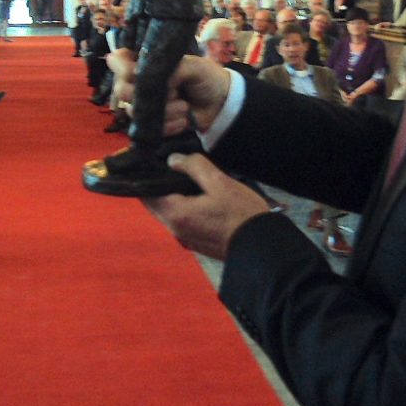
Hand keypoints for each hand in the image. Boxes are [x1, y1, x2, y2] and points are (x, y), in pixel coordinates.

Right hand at [107, 50, 231, 134]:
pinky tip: (184, 120)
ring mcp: (144, 105)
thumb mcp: (193, 66)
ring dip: (164, 110)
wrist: (220, 104)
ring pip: (136, 111)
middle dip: (146, 93)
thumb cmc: (206, 77)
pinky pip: (149, 128)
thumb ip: (172, 69)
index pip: (117, 60)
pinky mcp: (152, 124)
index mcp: (146, 62)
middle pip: (121, 90)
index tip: (137, 72)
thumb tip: (153, 82)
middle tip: (172, 92)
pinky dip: (169, 125)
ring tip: (185, 106)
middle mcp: (139, 83)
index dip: (122, 67)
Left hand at [141, 154, 271, 259]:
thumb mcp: (220, 182)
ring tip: (180, 174)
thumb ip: (194, 167)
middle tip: (164, 162)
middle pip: (154, 204)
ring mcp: (185, 237)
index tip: (148, 159)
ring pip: (167, 211)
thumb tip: (172, 159)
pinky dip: (180, 205)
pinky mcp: (196, 241)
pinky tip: (193, 193)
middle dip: (156, 184)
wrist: (261, 246)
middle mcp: (175, 228)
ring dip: (169, 195)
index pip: (146, 193)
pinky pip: (179, 219)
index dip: (143, 175)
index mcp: (176, 213)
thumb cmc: (241, 212)